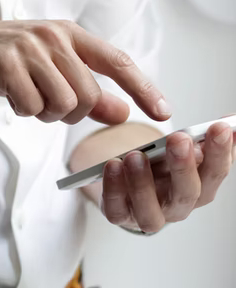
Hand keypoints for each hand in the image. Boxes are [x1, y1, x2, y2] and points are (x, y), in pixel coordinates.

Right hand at [0, 20, 170, 124]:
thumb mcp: (45, 72)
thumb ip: (85, 91)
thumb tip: (122, 112)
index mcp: (67, 32)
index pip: (117, 62)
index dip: (143, 88)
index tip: (162, 112)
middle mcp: (52, 35)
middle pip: (88, 95)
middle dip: (69, 112)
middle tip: (42, 103)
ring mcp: (29, 47)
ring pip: (63, 104)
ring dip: (43, 113)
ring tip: (23, 96)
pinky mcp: (6, 63)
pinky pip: (32, 106)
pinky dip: (22, 111)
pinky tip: (7, 95)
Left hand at [101, 122, 234, 232]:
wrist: (128, 182)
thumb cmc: (159, 165)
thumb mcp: (178, 149)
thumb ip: (198, 138)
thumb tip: (226, 121)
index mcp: (199, 187)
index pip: (215, 172)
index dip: (220, 152)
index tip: (220, 128)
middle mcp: (178, 206)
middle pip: (187, 193)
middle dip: (184, 166)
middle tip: (180, 139)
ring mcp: (148, 214)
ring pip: (151, 210)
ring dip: (143, 182)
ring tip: (135, 156)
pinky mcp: (120, 215)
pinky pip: (116, 208)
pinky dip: (114, 188)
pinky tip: (113, 165)